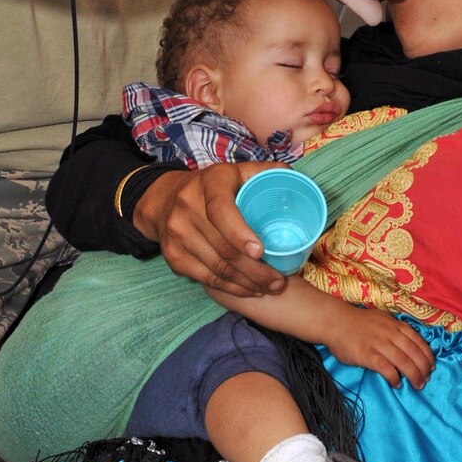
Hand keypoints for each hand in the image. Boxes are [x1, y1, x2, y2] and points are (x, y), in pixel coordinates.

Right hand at [131, 161, 287, 296]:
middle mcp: (187, 207)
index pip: (221, 211)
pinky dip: (230, 288)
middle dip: (255, 270)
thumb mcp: (235, 171)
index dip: (240, 234)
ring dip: (246, 283)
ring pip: (216, 268)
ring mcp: (177, 234)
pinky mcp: (173, 256)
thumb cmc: (213, 186)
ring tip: (270, 288)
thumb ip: (265, 172)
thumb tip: (296, 177)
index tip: (261, 251)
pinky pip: (206, 279)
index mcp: (209, 183)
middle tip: (279, 281)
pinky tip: (249, 290)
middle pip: (223, 247)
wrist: (165, 199)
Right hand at [324, 308, 433, 388]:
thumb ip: (396, 330)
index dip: (427, 355)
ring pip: (403, 362)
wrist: (336, 322)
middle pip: (414, 353)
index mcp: (395, 325)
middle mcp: (390, 333)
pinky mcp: (367, 355)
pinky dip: (394, 378)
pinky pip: (386, 368)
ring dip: (414, 375)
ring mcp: (379, 343)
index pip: (418, 341)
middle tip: (426, 380)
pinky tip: (397, 384)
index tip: (432, 366)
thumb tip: (410, 344)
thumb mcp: (382, 320)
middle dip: (423, 368)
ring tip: (418, 385)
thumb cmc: (359, 323)